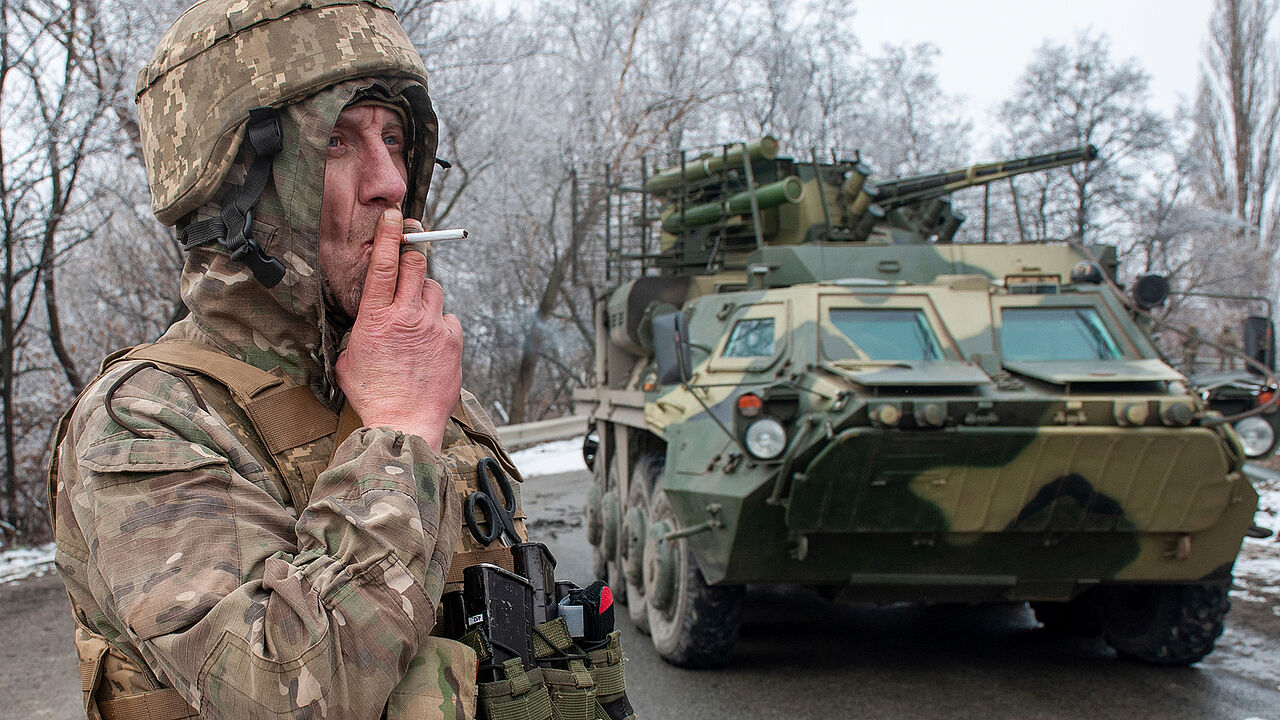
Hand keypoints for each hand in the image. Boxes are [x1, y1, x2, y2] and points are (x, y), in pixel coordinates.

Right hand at [335, 208, 462, 451]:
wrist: (404, 423)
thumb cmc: (373, 396)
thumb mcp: (351, 359)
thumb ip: (360, 333)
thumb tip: (366, 324)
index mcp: (376, 318)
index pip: (385, 264)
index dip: (390, 234)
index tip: (394, 216)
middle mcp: (407, 316)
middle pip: (417, 265)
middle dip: (414, 258)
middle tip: (409, 265)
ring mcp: (433, 327)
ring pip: (435, 290)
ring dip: (426, 296)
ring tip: (416, 319)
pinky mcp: (453, 341)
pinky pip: (449, 318)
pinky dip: (441, 324)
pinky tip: (431, 341)